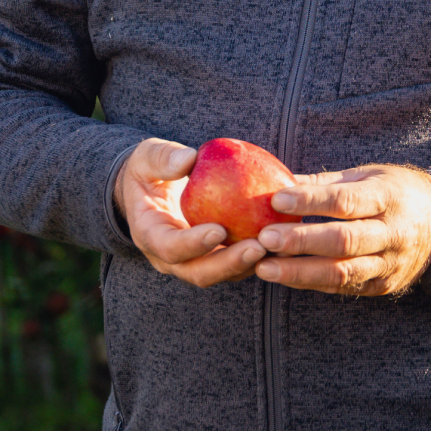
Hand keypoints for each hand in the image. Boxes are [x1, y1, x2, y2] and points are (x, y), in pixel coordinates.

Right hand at [117, 139, 267, 287]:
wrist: (150, 191)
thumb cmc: (149, 171)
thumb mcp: (147, 157)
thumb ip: (163, 158)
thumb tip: (189, 159)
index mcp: (149, 234)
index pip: (169, 247)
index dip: (193, 244)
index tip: (219, 230)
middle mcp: (170, 257)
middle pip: (199, 272)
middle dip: (229, 264)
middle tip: (258, 247)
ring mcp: (193, 261)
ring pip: (222, 274)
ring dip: (250, 265)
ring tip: (276, 248)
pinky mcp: (214, 258)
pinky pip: (237, 262)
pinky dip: (259, 256)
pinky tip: (283, 239)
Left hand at [255, 165, 430, 297]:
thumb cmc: (394, 192)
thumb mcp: (366, 176)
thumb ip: (324, 183)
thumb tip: (276, 181)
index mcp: (389, 197)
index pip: (347, 201)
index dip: (311, 201)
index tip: (276, 200)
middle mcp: (393, 233)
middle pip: (344, 240)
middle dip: (302, 241)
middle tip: (265, 239)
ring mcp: (390, 263)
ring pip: (343, 272)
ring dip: (300, 272)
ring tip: (264, 268)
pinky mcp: (383, 286)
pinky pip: (344, 287)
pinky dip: (312, 283)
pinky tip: (284, 278)